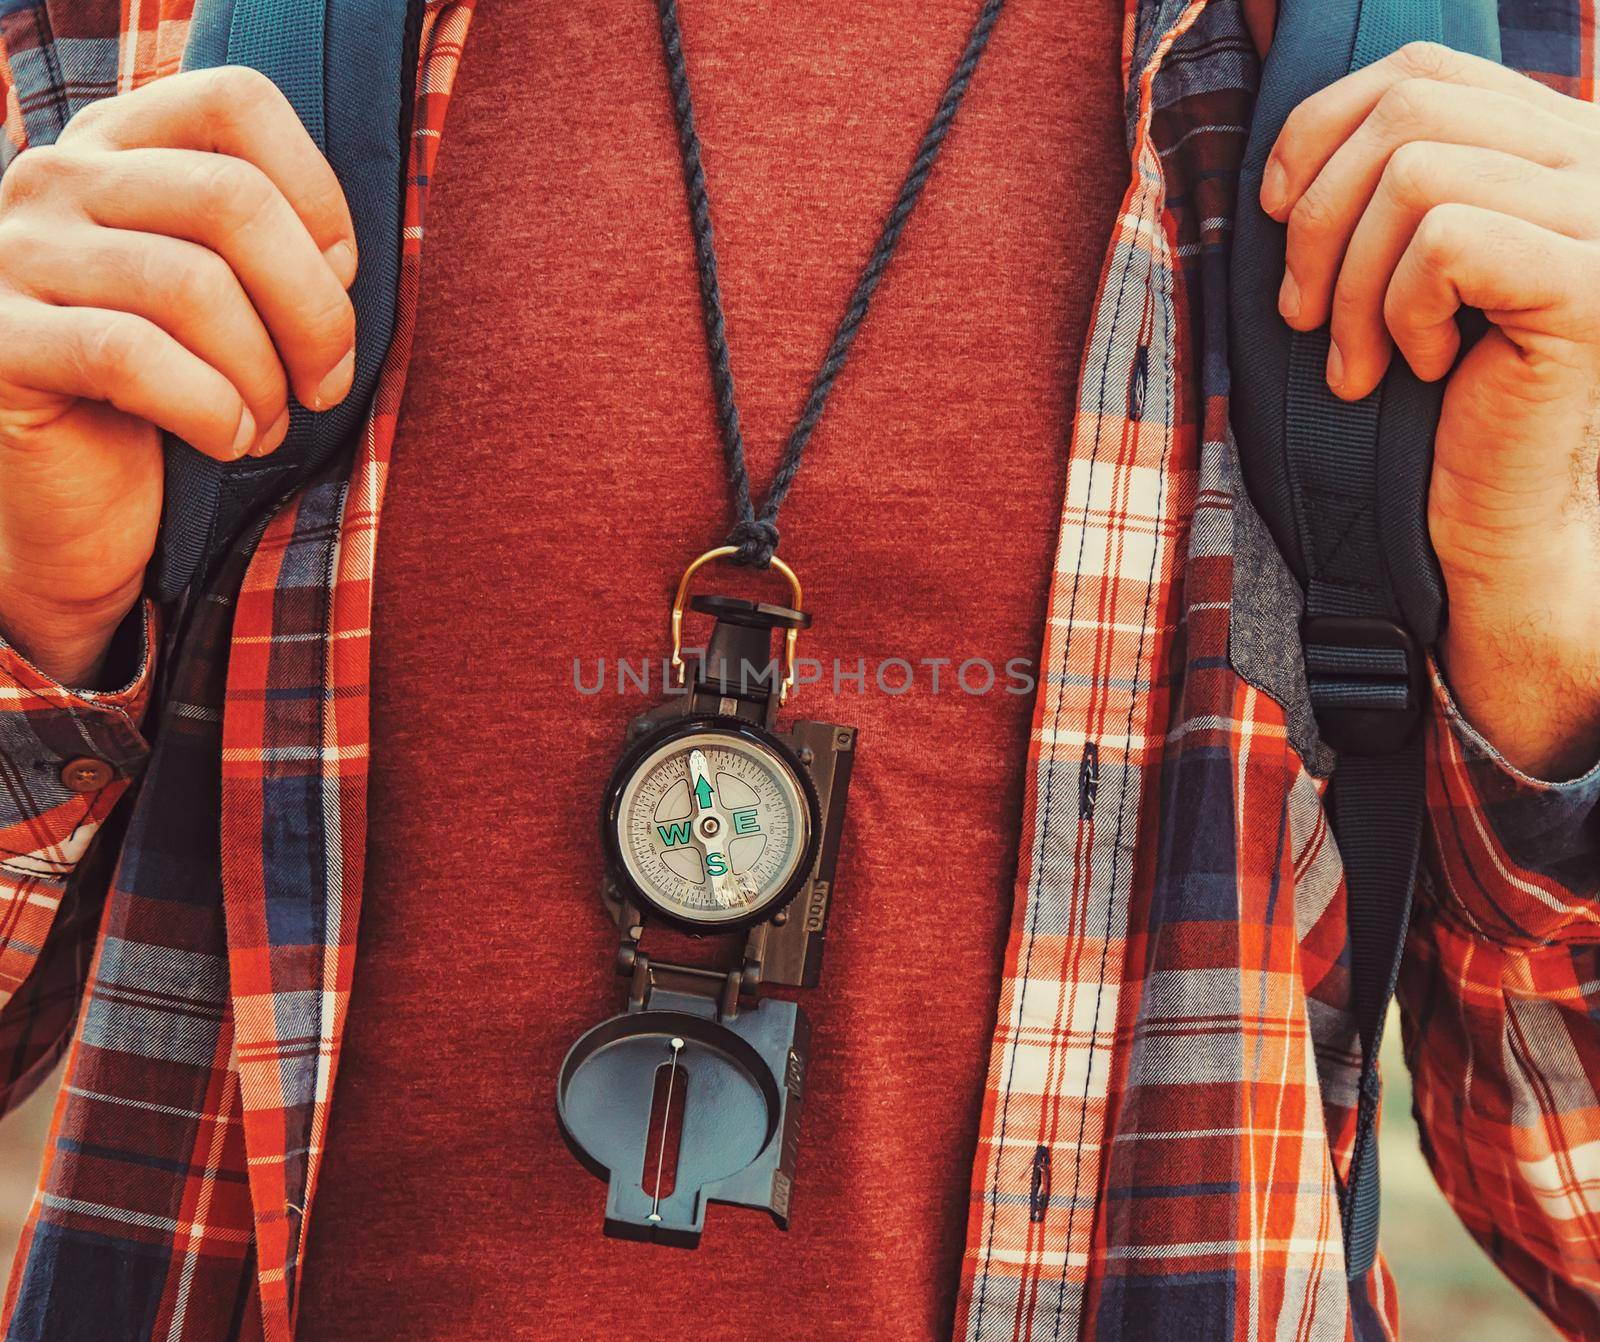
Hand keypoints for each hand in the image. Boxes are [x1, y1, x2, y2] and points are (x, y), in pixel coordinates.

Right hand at [0, 67, 356, 685]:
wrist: (82, 517)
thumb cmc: (183, 406)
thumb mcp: (240, 309)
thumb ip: (279, 251)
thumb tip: (337, 263)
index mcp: (120, 147)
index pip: (238, 103)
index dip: (318, 196)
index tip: (341, 283)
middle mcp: (56, 177)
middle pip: (232, 199)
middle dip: (313, 310)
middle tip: (327, 385)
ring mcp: (14, 253)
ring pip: (191, 285)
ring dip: (262, 376)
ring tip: (267, 427)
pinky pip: (132, 356)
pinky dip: (207, 408)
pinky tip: (225, 441)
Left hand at [1263, 41, 1599, 778]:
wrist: (1493, 515)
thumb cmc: (1427, 400)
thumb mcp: (1386, 272)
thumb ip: (1371, 189)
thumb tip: (1284, 157)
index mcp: (1544, 141)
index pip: (1418, 70)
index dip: (1320, 129)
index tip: (1273, 214)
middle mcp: (1588, 159)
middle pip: (1408, 111)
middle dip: (1317, 217)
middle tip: (1299, 315)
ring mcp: (1596, 216)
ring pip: (1416, 176)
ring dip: (1350, 284)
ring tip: (1355, 362)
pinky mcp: (1586, 281)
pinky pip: (1447, 241)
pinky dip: (1400, 310)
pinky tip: (1419, 367)